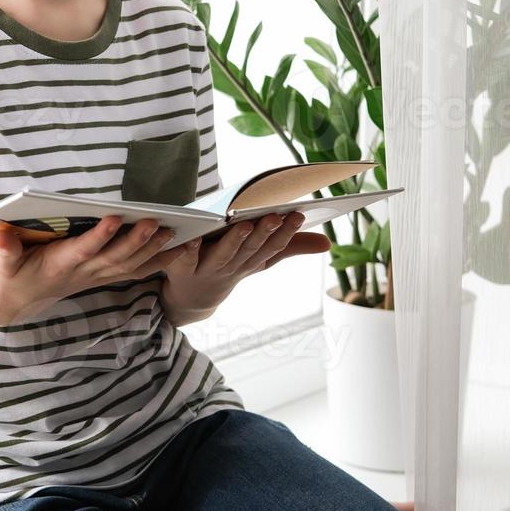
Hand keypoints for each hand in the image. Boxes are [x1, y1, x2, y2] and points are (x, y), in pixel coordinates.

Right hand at [0, 215, 190, 325]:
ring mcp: (95, 276)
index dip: (98, 236)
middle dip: (137, 241)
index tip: (114, 218)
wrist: (16, 302)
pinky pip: (136, 271)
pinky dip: (159, 261)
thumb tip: (0, 232)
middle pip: (115, 258)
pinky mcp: (102, 276)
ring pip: (130, 266)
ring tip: (176, 232)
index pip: (82, 250)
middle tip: (157, 221)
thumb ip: (5, 249)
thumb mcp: (2, 264)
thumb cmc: (9, 277)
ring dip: (154, 251)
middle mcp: (82, 272)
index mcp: (58, 265)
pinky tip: (179, 249)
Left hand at [159, 211, 331, 317]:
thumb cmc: (230, 266)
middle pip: (251, 250)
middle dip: (264, 233)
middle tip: (275, 216)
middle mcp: (233, 267)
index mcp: (252, 261)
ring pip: (224, 255)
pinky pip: (186, 259)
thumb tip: (327, 243)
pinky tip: (194, 237)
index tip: (299, 213)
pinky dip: (190, 249)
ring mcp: (208, 270)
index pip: (273, 247)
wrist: (192, 296)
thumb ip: (290, 246)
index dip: (287, 233)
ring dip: (234, 242)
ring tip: (244, 225)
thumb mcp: (260, 258)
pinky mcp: (182, 269)